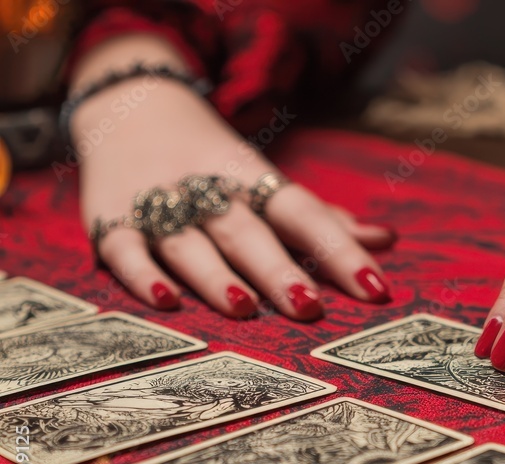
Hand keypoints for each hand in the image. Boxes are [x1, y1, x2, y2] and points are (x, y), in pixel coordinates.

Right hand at [72, 35, 393, 318]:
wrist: (132, 106)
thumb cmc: (217, 163)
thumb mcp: (269, 182)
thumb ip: (324, 219)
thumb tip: (386, 241)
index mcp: (256, 180)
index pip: (305, 214)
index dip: (340, 250)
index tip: (376, 288)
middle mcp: (211, 191)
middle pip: (248, 232)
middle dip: (278, 269)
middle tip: (308, 307)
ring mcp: (160, 204)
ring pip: (190, 243)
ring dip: (216, 276)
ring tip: (244, 309)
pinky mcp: (112, 219)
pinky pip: (124, 248)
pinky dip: (141, 274)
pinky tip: (163, 300)